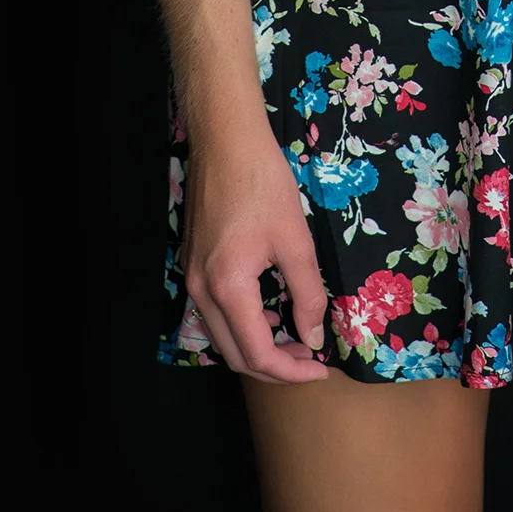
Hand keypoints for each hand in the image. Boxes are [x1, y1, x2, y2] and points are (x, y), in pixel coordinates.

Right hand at [182, 123, 332, 383]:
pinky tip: (269, 311)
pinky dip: (242, 324)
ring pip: (222, 336)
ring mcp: (192, 278)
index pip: (257, 354)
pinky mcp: (192, 265)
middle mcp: (201, 292)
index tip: (321, 368)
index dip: (292, 370)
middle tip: (310, 358)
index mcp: (228, 289)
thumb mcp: (296, 241)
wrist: (226, 141)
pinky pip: (215, 312)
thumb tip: (314, 336)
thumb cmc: (264, 185)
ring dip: (256, 347)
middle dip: (274, 367)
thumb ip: (308, 294)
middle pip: (234, 354)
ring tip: (293, 337)